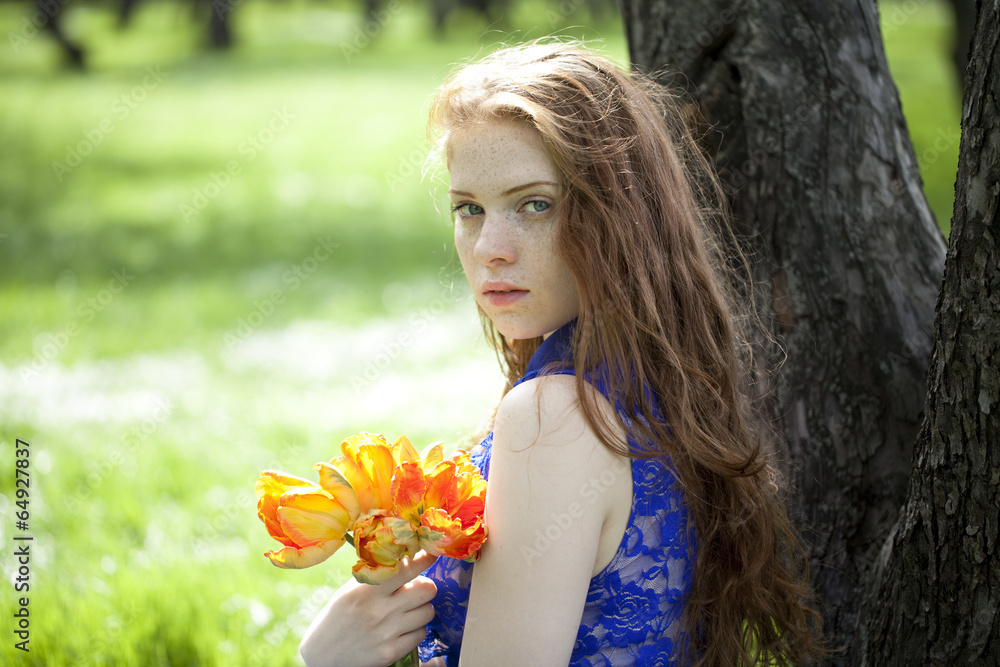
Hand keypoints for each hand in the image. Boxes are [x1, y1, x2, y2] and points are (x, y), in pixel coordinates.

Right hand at [300, 551, 437, 666]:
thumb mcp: (351, 590)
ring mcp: (387, 632)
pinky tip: (402, 628)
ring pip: (428, 611)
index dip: (425, 558)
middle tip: (415, 588)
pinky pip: (421, 634)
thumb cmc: (339, 615)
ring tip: (406, 610)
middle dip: (425, 586)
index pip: (407, 568)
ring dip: (421, 609)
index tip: (431, 553)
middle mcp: (379, 610)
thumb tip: (408, 556)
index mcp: (367, 589)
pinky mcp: (391, 652)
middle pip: (427, 589)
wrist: (323, 654)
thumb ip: (378, 576)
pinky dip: (415, 629)